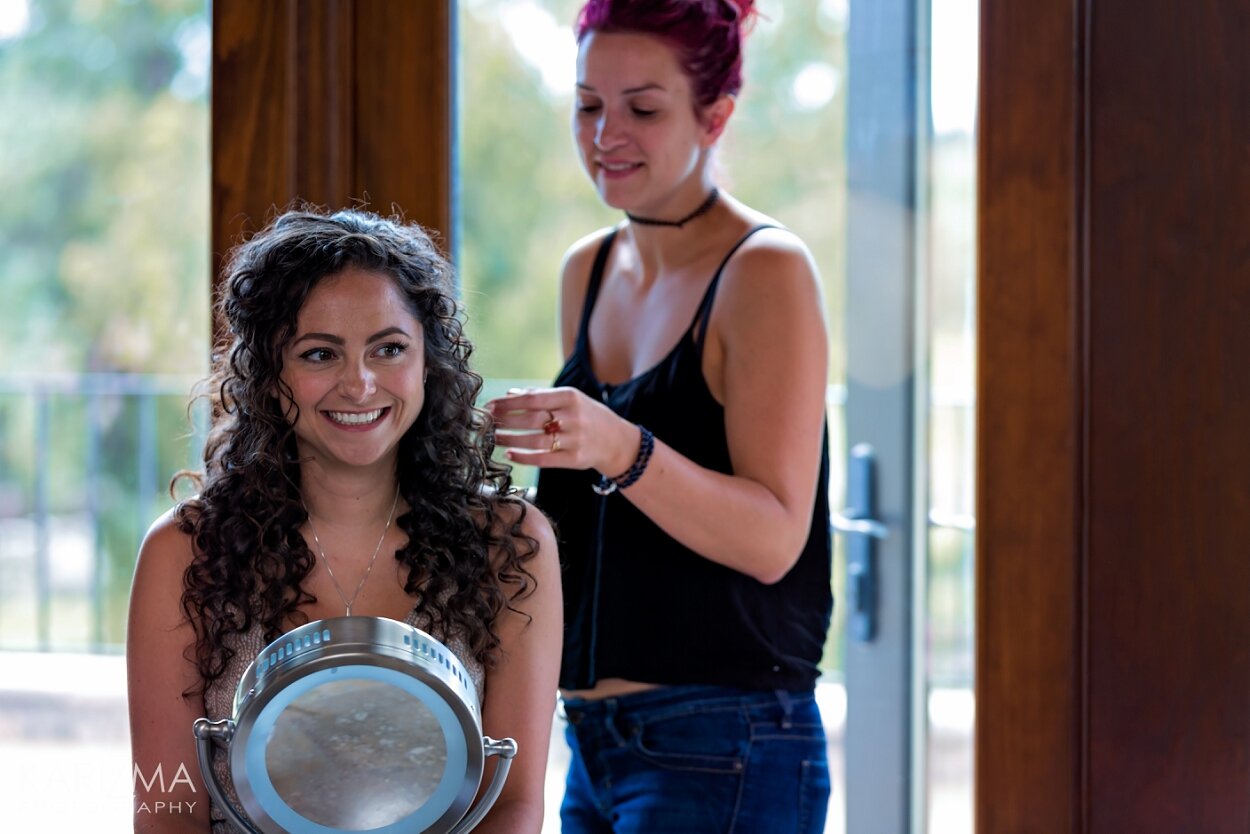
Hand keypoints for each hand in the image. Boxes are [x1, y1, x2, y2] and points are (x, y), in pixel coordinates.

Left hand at [486, 386, 639, 475]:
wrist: (617, 441)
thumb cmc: (588, 416)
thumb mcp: (570, 400)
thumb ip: (541, 396)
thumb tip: (510, 394)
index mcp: (570, 398)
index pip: (533, 399)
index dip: (508, 403)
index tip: (490, 405)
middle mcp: (573, 418)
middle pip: (532, 419)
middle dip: (506, 421)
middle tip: (487, 423)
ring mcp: (575, 440)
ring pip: (536, 440)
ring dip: (511, 440)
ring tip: (494, 439)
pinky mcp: (575, 460)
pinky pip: (545, 459)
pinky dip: (525, 458)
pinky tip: (510, 455)